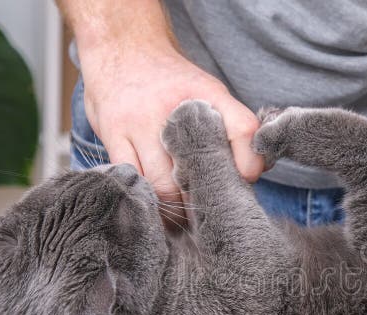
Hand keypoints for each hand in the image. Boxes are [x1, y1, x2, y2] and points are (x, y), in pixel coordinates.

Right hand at [79, 40, 263, 202]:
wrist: (122, 45)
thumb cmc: (171, 81)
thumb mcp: (208, 91)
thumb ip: (232, 126)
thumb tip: (253, 172)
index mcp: (208, 94)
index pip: (242, 128)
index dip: (248, 162)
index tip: (245, 182)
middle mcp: (174, 106)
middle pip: (198, 170)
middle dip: (206, 198)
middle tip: (210, 214)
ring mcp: (140, 121)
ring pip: (164, 184)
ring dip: (176, 209)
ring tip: (183, 218)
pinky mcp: (113, 133)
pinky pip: (133, 178)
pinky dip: (147, 200)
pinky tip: (156, 208)